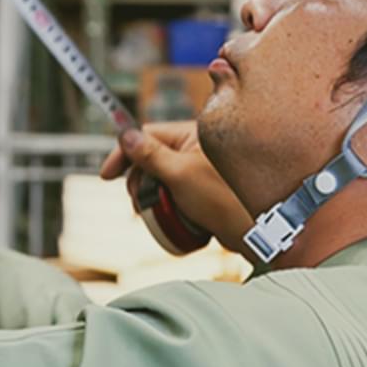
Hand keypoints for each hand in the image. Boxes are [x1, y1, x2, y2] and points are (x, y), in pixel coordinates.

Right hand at [100, 121, 252, 254]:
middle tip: (137, 202)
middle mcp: (196, 148)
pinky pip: (173, 193)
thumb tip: (125, 134)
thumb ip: (150, 154)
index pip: (147, 134)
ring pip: (159, 178)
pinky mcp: (202, 190)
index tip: (108, 175)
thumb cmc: (226, 200)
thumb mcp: (180, 175)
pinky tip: (166, 219)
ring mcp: (199, 169)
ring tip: (151, 214)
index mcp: (193, 134)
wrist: (258, 232)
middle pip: (149, 157)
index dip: (124, 153)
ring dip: (149, 196)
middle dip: (137, 181)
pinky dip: (164, 205)